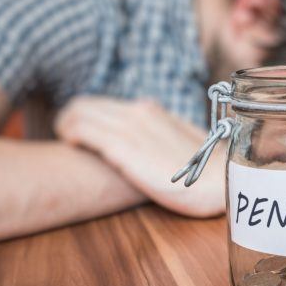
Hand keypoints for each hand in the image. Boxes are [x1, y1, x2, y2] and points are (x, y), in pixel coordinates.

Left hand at [55, 97, 225, 216]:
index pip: (103, 104)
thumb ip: (163, 135)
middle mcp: (138, 112)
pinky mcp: (124, 148)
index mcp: (152, 110)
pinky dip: (71, 136)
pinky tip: (73, 149)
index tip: (82, 137)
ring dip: (65, 127)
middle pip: (84, 105)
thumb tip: (154, 138)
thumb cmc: (206, 170)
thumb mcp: (183, 143)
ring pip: (77, 113)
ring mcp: (130, 128)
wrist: (220, 181)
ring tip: (67, 145)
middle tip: (68, 143)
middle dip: (68, 121)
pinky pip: (82, 130)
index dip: (86, 118)